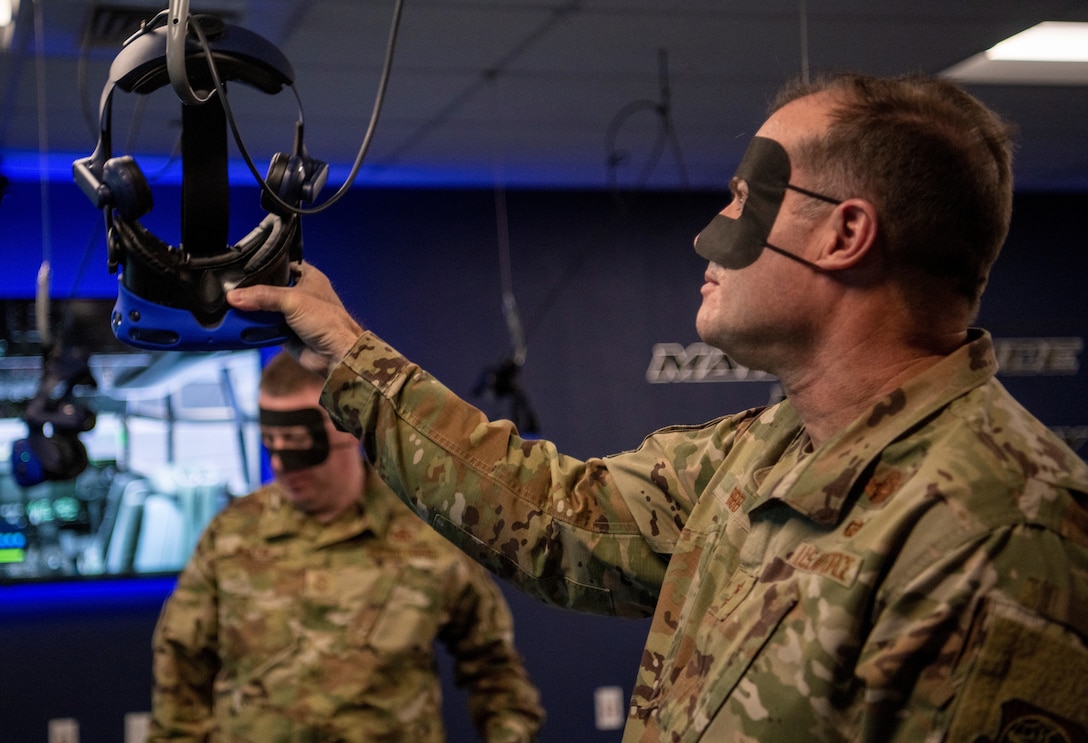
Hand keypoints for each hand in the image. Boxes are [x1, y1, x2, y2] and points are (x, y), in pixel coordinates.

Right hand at [227, 261, 362, 375]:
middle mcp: (298, 293)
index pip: (279, 265)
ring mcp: (290, 313)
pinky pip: (263, 327)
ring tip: (234, 311)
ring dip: (252, 313)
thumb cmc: (329, 322)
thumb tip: (235, 297)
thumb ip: (262, 296)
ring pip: (262, 309)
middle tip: (234, 295)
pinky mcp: (284, 331)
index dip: (262, 267)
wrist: (336, 355)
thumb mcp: (293, 300)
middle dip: (252, 294)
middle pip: (266, 289)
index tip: (241, 270)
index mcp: (306, 277)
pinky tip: (242, 326)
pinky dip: (254, 328)